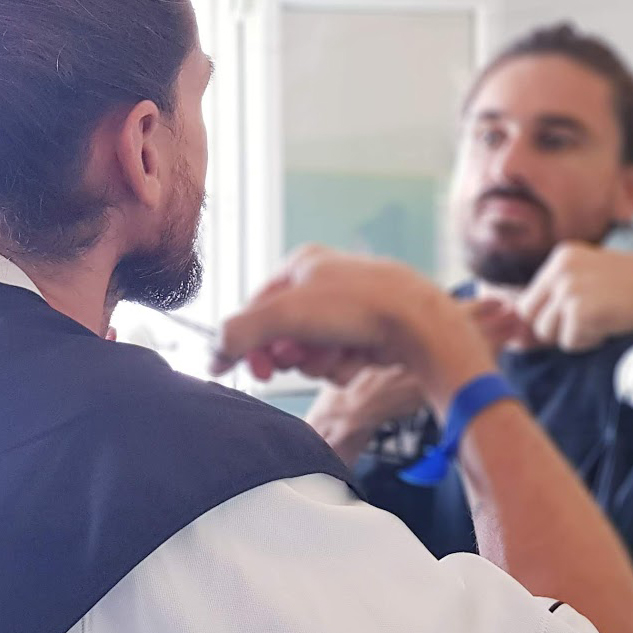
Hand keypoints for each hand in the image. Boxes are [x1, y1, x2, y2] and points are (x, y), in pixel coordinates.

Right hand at [213, 246, 495, 406]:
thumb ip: (239, 332)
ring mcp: (348, 309)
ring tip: (334, 353)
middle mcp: (324, 283)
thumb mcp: (284, 315)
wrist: (418, 323)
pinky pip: (336, 360)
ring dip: (315, 361)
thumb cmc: (355, 306)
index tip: (230, 368)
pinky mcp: (367, 334)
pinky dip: (341, 366)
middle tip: (287, 365)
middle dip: (285, 352)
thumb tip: (214, 353)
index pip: (255, 305)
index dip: (242, 339)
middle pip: (281, 332)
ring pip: (309, 351)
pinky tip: (357, 357)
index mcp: (302, 264)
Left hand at [516, 242, 632, 354]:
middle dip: (557, 327)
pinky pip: (569, 342)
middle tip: (591, 319)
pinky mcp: (579, 310)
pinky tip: (611, 324)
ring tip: (603, 318)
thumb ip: (558, 295)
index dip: (552, 316)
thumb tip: (517, 331)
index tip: (580, 314)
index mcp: (562, 256)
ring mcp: (568, 287)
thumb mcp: (592, 279)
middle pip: (532, 317)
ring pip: (548, 332)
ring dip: (575, 335)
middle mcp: (561, 267)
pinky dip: (589, 341)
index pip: (529, 300)